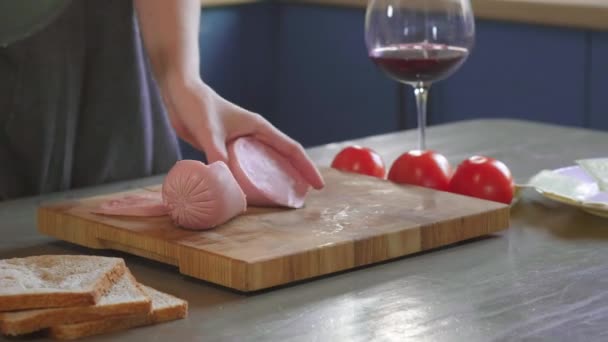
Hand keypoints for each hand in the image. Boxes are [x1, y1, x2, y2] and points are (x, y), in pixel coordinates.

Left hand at [161, 76, 324, 189]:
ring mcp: (241, 142)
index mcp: (259, 127)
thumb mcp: (208, 131)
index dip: (306, 168)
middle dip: (296, 176)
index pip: (291, 149)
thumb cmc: (196, 105)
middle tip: (304, 198)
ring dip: (275, 179)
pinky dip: (251, 181)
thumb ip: (217, 155)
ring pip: (265, 164)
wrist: (179, 93)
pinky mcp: (227, 148)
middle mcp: (254, 135)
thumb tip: (226, 184)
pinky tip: (248, 194)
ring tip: (282, 199)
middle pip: (283, 158)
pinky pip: (245, 168)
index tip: (318, 185)